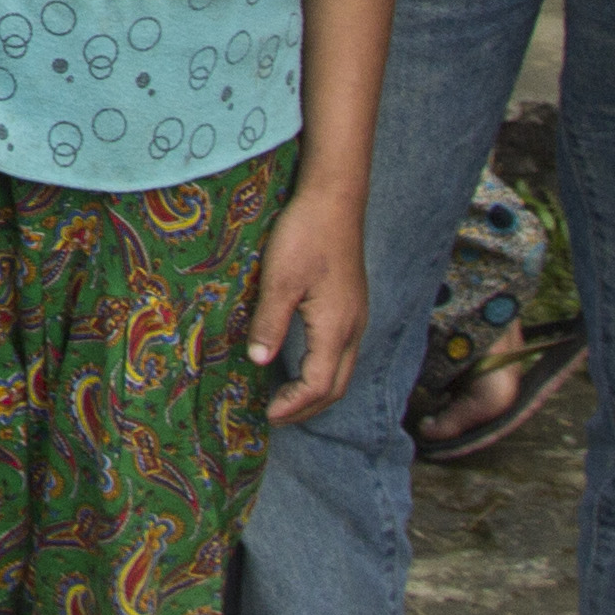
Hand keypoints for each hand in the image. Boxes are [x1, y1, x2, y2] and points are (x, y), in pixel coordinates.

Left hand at [245, 180, 369, 426]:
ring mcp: (357, 317)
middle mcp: (353, 329)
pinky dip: (322, 370)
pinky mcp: (353, 305)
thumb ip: (270, 323)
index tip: (267, 414)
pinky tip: (300, 362)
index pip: (319, 385)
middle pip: (336, 387)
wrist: (334, 199)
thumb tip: (258, 361)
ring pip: (342, 370)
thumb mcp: (279, 279)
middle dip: (307, 407)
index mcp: (336, 328)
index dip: (293, 405)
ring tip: (285, 397)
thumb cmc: (305, 235)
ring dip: (316, 391)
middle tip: (275, 415)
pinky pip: (342, 353)